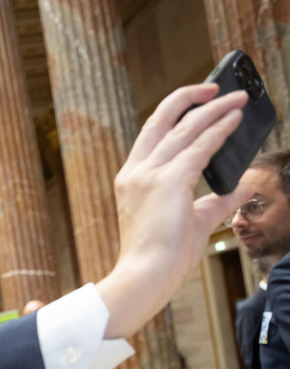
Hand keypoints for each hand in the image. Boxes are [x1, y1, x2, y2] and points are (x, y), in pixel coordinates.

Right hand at [98, 84, 253, 338]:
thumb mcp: (192, 223)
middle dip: (189, 97)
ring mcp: (150, 174)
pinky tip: (235, 120)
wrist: (146, 275)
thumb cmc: (161, 257)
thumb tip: (241, 187)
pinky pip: (200, 147)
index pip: (152, 135)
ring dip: (214, 110)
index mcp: (132, 179)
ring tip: (237, 100)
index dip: (174, 113)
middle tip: (216, 87)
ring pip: (185, 128)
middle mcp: (137, 171)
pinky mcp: (169, 181)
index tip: (197, 103)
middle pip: (162, 119)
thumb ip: (215, 202)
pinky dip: (219, 131)